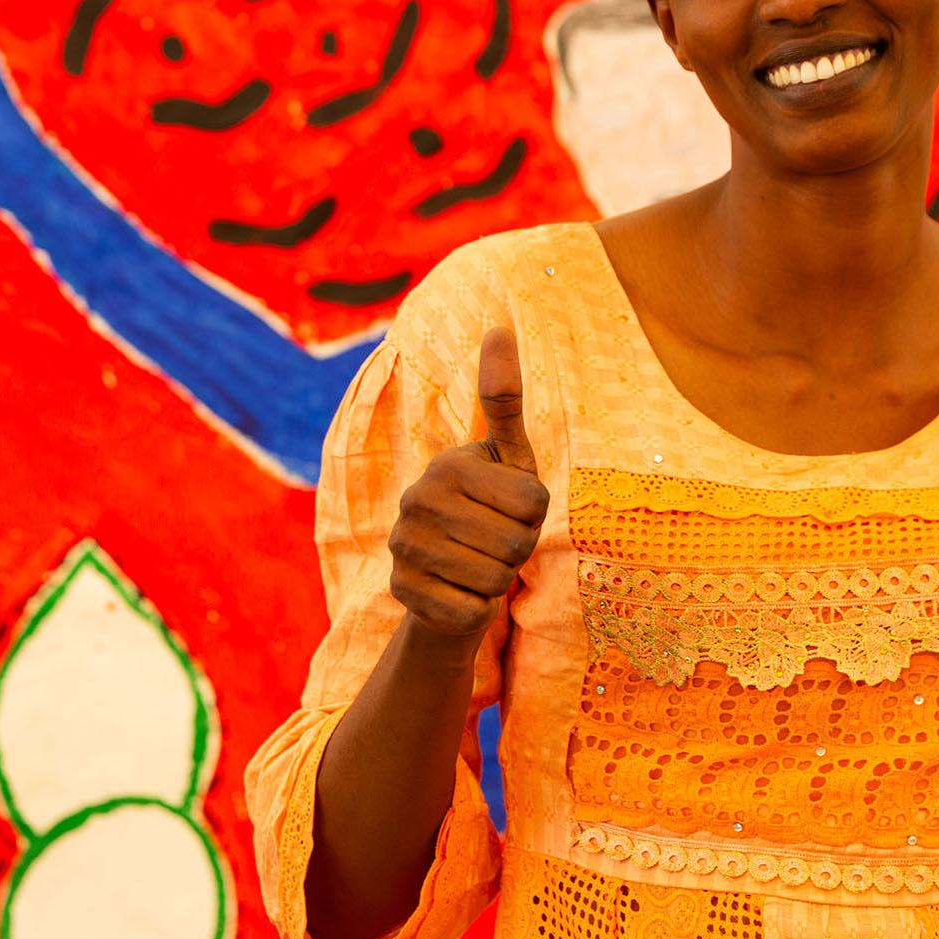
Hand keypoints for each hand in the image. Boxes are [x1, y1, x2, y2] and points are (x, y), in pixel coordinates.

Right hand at [389, 326, 549, 637]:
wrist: (448, 576)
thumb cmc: (491, 509)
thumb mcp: (509, 456)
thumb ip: (505, 398)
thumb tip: (500, 326)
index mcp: (450, 463)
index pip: (536, 502)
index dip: (537, 515)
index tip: (509, 510)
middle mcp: (419, 499)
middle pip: (518, 542)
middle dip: (519, 551)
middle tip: (496, 543)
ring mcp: (404, 546)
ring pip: (495, 578)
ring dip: (499, 580)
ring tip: (479, 565)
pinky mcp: (401, 591)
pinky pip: (471, 611)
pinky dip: (476, 610)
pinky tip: (460, 593)